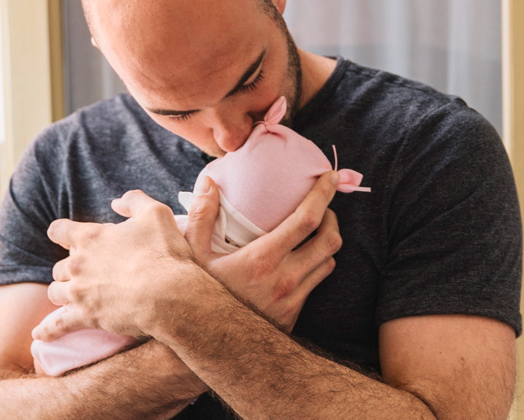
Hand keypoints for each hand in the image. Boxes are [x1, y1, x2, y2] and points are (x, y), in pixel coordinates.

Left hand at [31, 191, 202, 340]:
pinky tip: (39, 334)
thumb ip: (134, 201)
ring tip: (75, 298)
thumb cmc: (163, 253)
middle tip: (87, 273)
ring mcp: (78, 292)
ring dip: (63, 293)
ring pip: (56, 292)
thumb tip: (117, 202)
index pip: (59, 230)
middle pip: (59, 266)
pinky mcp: (85, 317)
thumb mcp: (156, 214)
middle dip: (70, 269)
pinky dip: (47, 330)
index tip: (64, 236)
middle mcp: (77, 264)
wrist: (169, 295)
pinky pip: (57, 326)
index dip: (61, 233)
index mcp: (90, 237)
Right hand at [184, 170, 341, 331]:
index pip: (307, 220)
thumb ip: (201, 216)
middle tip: (323, 206)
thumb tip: (208, 182)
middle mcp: (285, 280)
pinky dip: (316, 266)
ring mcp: (292, 300)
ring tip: (315, 231)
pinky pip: (316, 284)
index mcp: (263, 259)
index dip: (323, 195)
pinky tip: (301, 260)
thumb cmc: (198, 298)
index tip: (330, 178)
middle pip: (330, 240)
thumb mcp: (191, 255)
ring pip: (329, 263)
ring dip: (327, 243)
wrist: (208, 346)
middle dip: (332, 217)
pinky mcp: (294, 316)